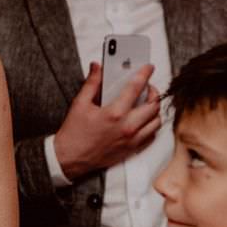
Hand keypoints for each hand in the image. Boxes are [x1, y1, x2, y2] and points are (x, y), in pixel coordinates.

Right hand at [54, 62, 160, 180]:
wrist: (70, 158)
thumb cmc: (74, 133)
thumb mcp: (79, 104)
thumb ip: (91, 83)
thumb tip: (96, 68)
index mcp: (114, 113)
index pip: (135, 87)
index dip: (144, 74)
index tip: (148, 68)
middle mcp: (127, 126)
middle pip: (153, 104)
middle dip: (152, 91)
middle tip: (146, 87)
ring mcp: (132, 139)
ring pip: (156, 120)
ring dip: (154, 109)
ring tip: (146, 103)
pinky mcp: (132, 148)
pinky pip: (152, 135)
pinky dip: (151, 126)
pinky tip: (144, 120)